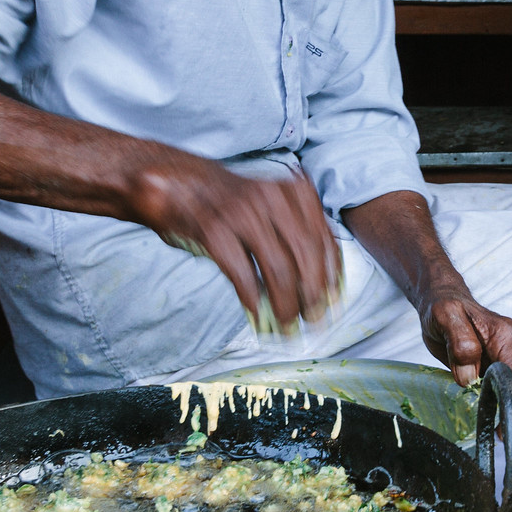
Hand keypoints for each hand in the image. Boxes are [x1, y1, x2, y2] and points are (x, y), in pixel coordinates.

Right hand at [125, 156, 339, 328]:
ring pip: (279, 270)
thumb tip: (323, 283)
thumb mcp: (272, 205)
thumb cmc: (231, 203)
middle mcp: (272, 198)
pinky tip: (256, 316)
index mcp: (293, 190)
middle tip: (312, 321)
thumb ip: (298, 232)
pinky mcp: (214, 232)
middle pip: (305, 257)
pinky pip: (243, 274)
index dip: (332, 276)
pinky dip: (253, 301)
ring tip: (286, 327)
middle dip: (312, 296)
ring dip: (285, 305)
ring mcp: (242, 214)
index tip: (335, 302)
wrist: (176, 183)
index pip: (324, 239)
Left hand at [419, 284, 511, 422]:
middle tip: (497, 431)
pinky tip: (492, 413)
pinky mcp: (511, 366)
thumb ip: (459, 342)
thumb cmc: (443, 308)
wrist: (444, 299)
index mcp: (506, 337)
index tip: (499, 428)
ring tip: (493, 424)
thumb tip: (469, 378)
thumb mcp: (443, 316)